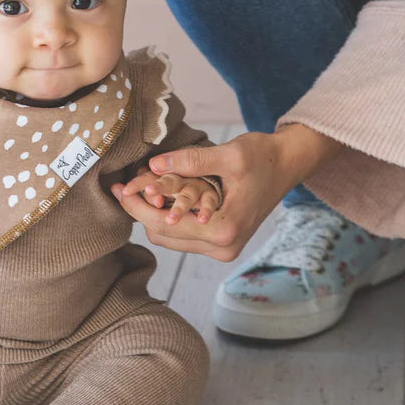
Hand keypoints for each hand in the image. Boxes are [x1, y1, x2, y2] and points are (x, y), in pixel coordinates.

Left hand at [111, 127, 340, 261]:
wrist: (288, 164)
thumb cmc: (262, 156)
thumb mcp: (228, 154)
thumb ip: (190, 162)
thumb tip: (152, 166)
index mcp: (224, 230)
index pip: (164, 224)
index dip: (136, 206)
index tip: (116, 188)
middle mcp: (222, 248)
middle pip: (163, 236)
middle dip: (140, 211)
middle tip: (121, 187)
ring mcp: (222, 249)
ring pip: (169, 238)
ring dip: (152, 215)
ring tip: (135, 189)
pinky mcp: (221, 243)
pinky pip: (182, 236)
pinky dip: (167, 218)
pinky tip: (157, 197)